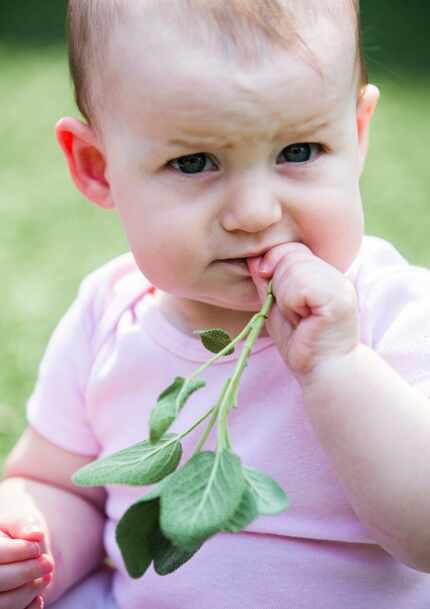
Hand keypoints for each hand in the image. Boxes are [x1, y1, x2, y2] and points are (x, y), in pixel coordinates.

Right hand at [0, 518, 53, 608]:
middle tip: (48, 563)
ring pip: (3, 603)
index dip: (18, 551)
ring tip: (46, 576)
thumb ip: (23, 523)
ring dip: (29, 591)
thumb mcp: (17, 520)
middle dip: (26, 572)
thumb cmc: (14, 532)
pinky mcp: (1, 608)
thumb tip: (36, 534)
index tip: (37, 547)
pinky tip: (38, 597)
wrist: (16, 550)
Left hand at [248, 242, 358, 381]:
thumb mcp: (276, 306)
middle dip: (278, 284)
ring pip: (293, 267)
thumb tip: (253, 258)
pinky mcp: (338, 298)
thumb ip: (267, 282)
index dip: (274, 264)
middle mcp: (335, 275)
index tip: (272, 293)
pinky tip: (303, 320)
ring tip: (299, 318)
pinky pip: (301, 285)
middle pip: (290, 254)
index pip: (292, 248)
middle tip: (293, 314)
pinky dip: (292, 303)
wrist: (323, 372)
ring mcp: (339, 284)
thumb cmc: (300, 343)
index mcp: (323, 274)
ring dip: (285, 297)